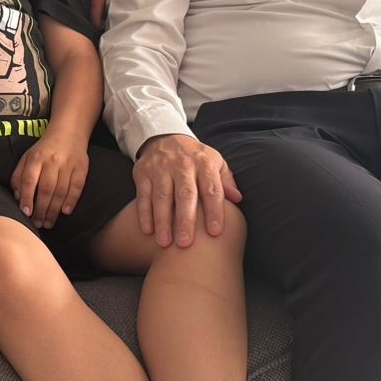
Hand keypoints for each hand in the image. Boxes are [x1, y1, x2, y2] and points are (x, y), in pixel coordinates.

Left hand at [11, 133, 89, 227]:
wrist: (68, 133)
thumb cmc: (44, 151)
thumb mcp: (27, 158)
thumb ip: (19, 177)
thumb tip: (18, 198)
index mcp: (36, 158)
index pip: (29, 180)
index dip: (27, 197)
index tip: (26, 213)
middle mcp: (52, 161)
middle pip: (46, 189)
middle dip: (41, 209)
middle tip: (38, 224)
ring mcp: (68, 164)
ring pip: (61, 190)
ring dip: (54, 210)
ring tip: (49, 223)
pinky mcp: (81, 167)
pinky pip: (77, 186)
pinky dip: (72, 200)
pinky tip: (65, 212)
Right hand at [133, 133, 240, 247]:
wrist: (164, 137)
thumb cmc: (195, 158)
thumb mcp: (215, 163)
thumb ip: (226, 181)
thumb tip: (237, 199)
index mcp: (204, 163)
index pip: (211, 189)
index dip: (214, 211)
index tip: (215, 232)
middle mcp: (183, 165)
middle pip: (185, 195)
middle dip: (185, 220)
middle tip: (186, 243)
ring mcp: (161, 169)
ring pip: (162, 197)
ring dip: (162, 221)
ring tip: (164, 243)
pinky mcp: (143, 173)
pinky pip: (143, 195)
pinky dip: (144, 213)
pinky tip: (147, 231)